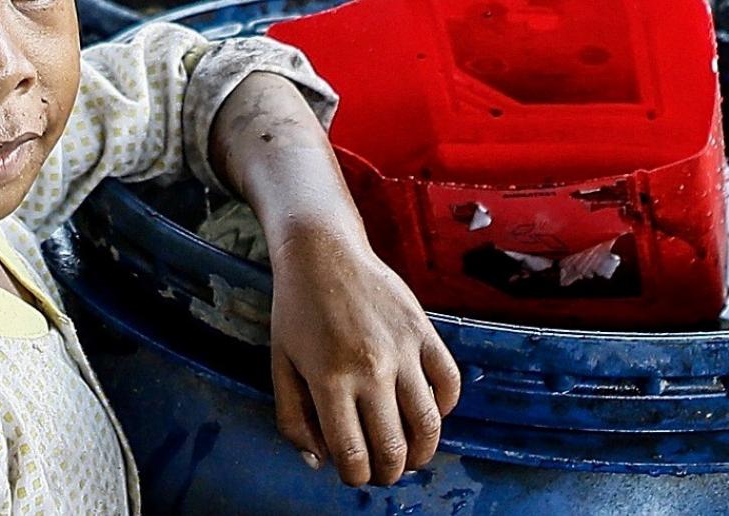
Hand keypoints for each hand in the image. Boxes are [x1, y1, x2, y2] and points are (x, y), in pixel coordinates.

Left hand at [208, 71, 461, 484]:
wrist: (323, 251)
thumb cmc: (296, 311)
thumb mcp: (279, 365)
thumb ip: (293, 419)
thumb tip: (319, 461)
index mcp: (329, 380)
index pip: (353, 456)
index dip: (355, 477)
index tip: (353, 473)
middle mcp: (370, 368)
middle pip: (393, 448)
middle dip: (388, 472)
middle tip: (382, 471)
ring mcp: (402, 349)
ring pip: (428, 425)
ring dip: (422, 452)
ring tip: (410, 455)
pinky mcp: (423, 331)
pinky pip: (448, 383)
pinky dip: (443, 408)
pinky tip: (426, 412)